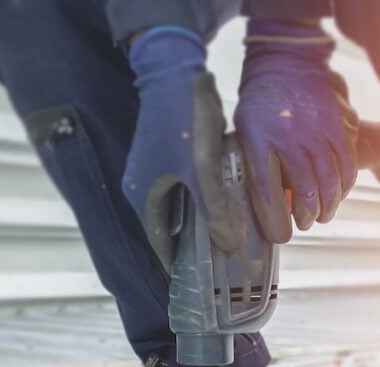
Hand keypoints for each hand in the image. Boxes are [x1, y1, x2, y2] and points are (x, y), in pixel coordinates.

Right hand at [122, 27, 241, 257]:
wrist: (175, 69)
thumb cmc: (182, 122)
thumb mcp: (202, 173)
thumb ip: (216, 212)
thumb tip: (231, 246)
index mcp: (143, 198)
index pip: (161, 247)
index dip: (183, 268)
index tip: (207, 284)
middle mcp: (146, 188)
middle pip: (175, 231)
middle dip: (201, 247)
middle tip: (229, 263)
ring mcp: (160, 171)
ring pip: (186, 209)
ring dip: (208, 223)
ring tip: (237, 238)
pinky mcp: (174, 156)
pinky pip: (193, 189)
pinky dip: (211, 200)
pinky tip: (234, 205)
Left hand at [234, 20, 358, 242]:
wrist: (285, 63)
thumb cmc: (261, 103)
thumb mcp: (245, 132)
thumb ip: (254, 164)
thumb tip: (264, 200)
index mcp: (263, 141)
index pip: (268, 190)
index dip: (278, 217)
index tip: (283, 233)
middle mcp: (292, 139)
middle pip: (307, 191)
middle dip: (310, 215)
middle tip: (307, 224)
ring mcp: (318, 132)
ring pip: (330, 182)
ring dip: (329, 205)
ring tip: (324, 215)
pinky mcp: (339, 126)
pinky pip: (348, 164)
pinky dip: (346, 185)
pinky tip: (340, 193)